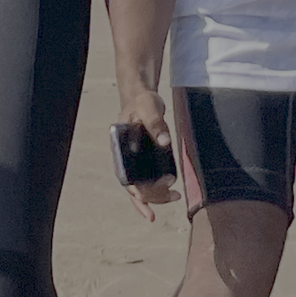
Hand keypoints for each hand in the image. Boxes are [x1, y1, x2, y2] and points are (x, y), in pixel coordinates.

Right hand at [118, 89, 178, 218]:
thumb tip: (164, 141)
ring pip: (141, 186)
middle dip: (151, 195)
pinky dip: (156, 192)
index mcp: (119, 147)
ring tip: (175, 196)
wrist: (142, 99)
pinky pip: (147, 182)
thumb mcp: (148, 107)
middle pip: (134, 185)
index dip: (132, 188)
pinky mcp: (143, 162)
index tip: (143, 196)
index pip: (123, 174)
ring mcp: (133, 162)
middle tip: (173, 195)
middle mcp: (124, 158)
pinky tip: (168, 196)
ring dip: (156, 196)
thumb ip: (155, 122)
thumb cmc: (142, 102)